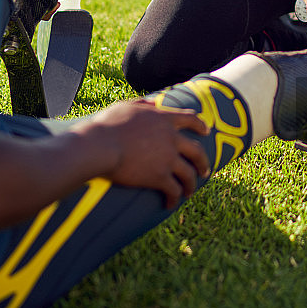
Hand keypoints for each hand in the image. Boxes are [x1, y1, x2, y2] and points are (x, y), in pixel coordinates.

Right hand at [82, 100, 210, 207]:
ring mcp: (167, 158)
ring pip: (189, 174)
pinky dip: (174, 199)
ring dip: (191, 185)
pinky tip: (170, 204)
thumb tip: (152, 104)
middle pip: (197, 151)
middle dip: (203, 162)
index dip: (201, 125)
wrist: (100, 146)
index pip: (190, 119)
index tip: (206, 132)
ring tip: (189, 192)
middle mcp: (171, 138)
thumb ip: (142, 104)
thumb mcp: (126, 106)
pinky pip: (174, 190)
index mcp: (164, 119)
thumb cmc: (107, 125)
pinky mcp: (159, 177)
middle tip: (204, 170)